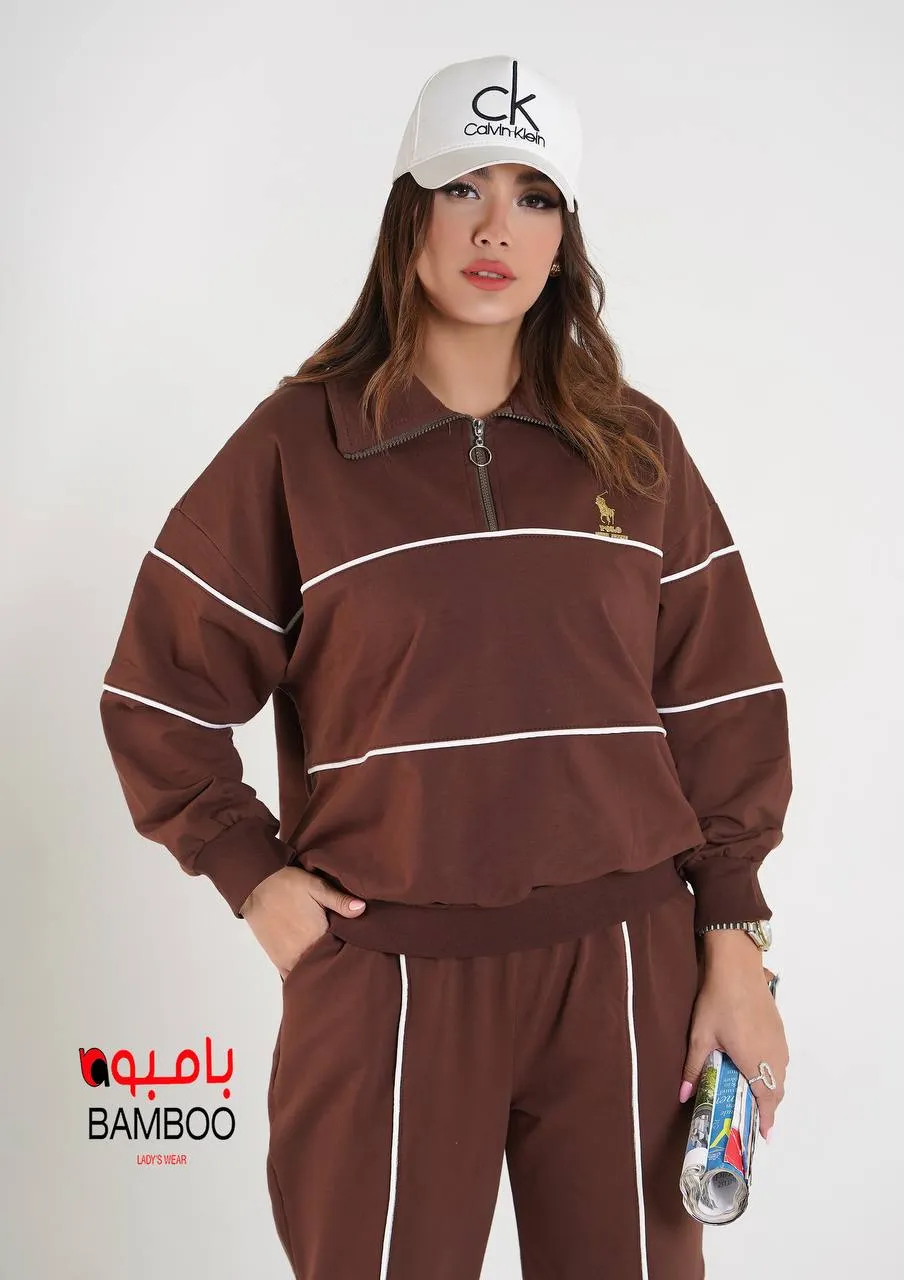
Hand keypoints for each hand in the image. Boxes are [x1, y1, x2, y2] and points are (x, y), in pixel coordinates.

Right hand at [239, 865, 366, 979]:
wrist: (256, 886)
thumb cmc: (288, 884)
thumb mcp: (317, 886)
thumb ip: (340, 900)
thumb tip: (362, 909)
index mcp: (317, 936)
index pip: (341, 951)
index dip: (350, 949)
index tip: (357, 946)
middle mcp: (303, 952)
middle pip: (326, 964)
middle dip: (335, 961)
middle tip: (345, 956)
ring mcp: (289, 959)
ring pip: (310, 973)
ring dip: (319, 969)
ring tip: (329, 962)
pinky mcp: (277, 960)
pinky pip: (292, 977)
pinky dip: (302, 976)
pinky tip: (311, 972)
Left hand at [679, 934, 788, 1139]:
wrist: (737, 967)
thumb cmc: (718, 1002)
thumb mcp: (700, 1036)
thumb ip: (694, 1068)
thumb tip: (683, 1095)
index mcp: (756, 1062)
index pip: (767, 1100)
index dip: (767, 1120)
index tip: (764, 1137)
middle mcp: (774, 1055)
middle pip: (777, 1089)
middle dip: (768, 1106)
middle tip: (753, 1118)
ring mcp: (779, 1041)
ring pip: (780, 1074)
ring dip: (771, 1088)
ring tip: (753, 1095)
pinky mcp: (779, 1028)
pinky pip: (780, 1059)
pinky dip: (773, 1070)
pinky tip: (757, 1066)